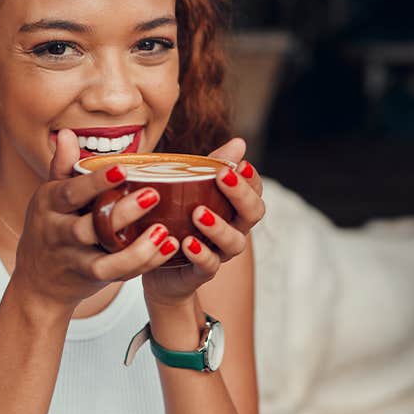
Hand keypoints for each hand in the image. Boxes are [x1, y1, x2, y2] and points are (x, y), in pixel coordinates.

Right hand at [9, 129, 181, 310]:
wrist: (37, 281)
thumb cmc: (51, 228)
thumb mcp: (49, 197)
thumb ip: (62, 167)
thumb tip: (67, 133)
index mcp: (49, 205)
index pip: (70, 192)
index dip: (95, 182)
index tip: (123, 169)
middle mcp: (58, 233)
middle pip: (88, 228)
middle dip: (121, 214)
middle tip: (153, 194)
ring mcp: (74, 259)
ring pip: (104, 261)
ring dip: (136, 249)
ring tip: (164, 231)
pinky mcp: (91, 279)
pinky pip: (118, 274)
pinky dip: (144, 263)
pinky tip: (167, 248)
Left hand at [141, 137, 265, 306]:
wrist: (158, 264)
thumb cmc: (178, 219)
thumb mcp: (190, 187)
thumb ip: (212, 166)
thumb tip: (239, 142)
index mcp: (234, 208)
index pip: (255, 191)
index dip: (252, 178)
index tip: (241, 164)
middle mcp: (234, 229)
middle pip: (253, 214)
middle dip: (241, 195)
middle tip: (223, 177)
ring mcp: (220, 252)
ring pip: (234, 242)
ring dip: (219, 227)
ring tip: (198, 213)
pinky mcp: (201, 272)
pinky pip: (208, 266)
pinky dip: (201, 254)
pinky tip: (187, 243)